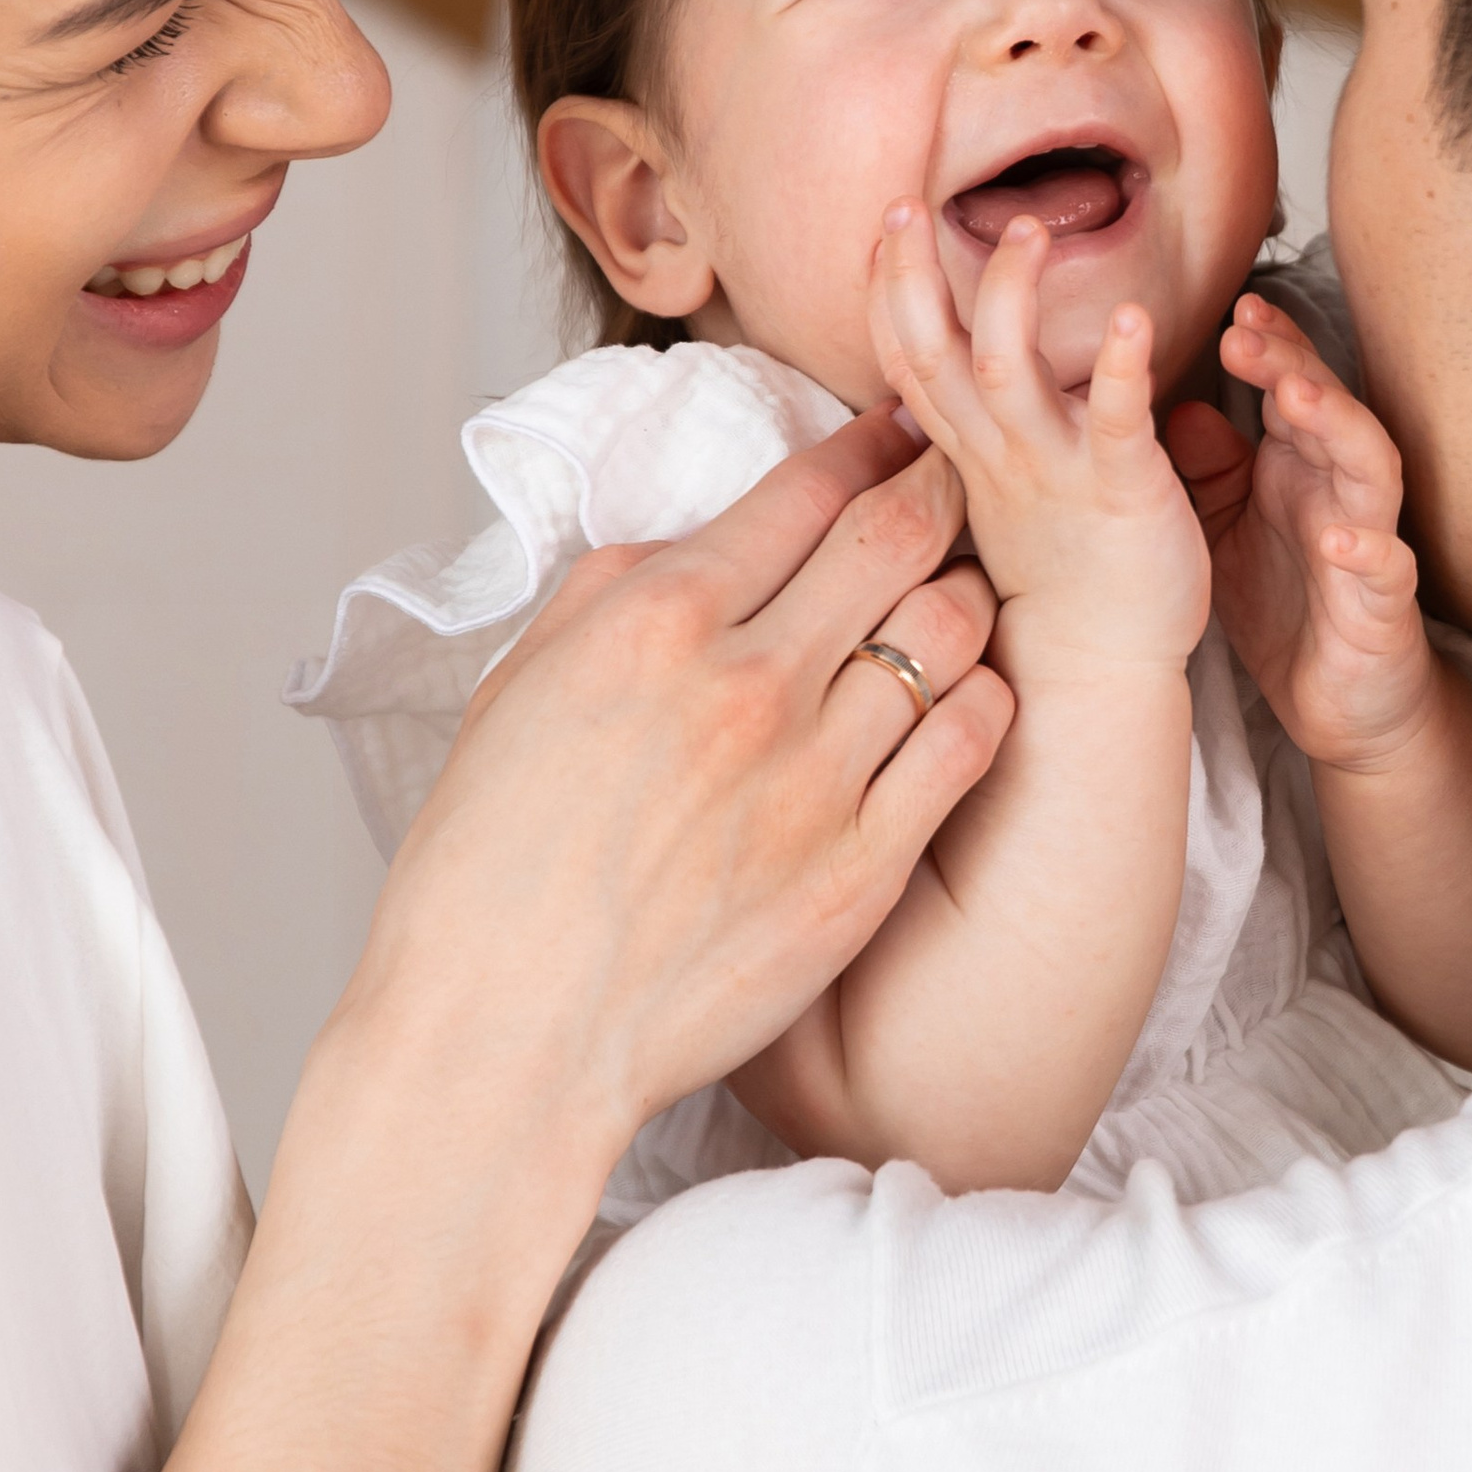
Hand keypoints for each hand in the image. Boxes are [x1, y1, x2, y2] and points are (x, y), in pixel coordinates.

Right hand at [352, 411, 1011, 1186]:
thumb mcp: (518, 690)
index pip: (802, 490)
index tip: (900, 429)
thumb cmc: (487, 874)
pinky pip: (967, 745)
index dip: (869, 444)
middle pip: (897, 535)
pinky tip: (971, 698)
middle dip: (943, 488)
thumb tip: (698, 543)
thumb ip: (613, 593)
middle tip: (966, 477)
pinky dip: (984, 700)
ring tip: (964, 596)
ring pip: (949, 631)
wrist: (503, 1042)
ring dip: (968, 596)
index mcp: (656, 621)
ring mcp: (815, 777)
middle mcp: (748, 682)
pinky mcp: (860, 868)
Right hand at [868, 200, 1210, 688]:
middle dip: (911, 277)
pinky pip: (1114, 419)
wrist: (1099, 666)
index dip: (885, 291)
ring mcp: (1052, 470)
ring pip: (1005, 372)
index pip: (903, 359)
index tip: (884, 225)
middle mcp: (995, 453)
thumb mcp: (993, 490)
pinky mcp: (1119, 488)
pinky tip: (1134, 316)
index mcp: (966, 450)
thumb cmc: (1058, 573)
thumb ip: (969, 429)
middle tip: (907, 205)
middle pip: (928, 353)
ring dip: (1010, 296)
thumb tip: (939, 379)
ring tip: (1029, 230)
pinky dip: (1119, 366)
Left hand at [1165, 293, 1439, 771]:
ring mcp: (1369, 543)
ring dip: (1340, 429)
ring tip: (1299, 397)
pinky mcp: (1384, 608)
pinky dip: (1369, 552)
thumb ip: (1208, 470)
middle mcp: (1340, 492)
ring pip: (1372, 470)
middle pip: (1330, 410)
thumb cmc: (1284, 602)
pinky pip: (1387, 572)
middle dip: (1294, 365)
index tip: (1233, 309)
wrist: (1337, 702)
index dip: (1270, 347)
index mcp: (1301, 468)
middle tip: (1246, 332)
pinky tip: (1340, 540)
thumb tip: (1173, 406)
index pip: (1293, 388)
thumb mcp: (1225, 528)